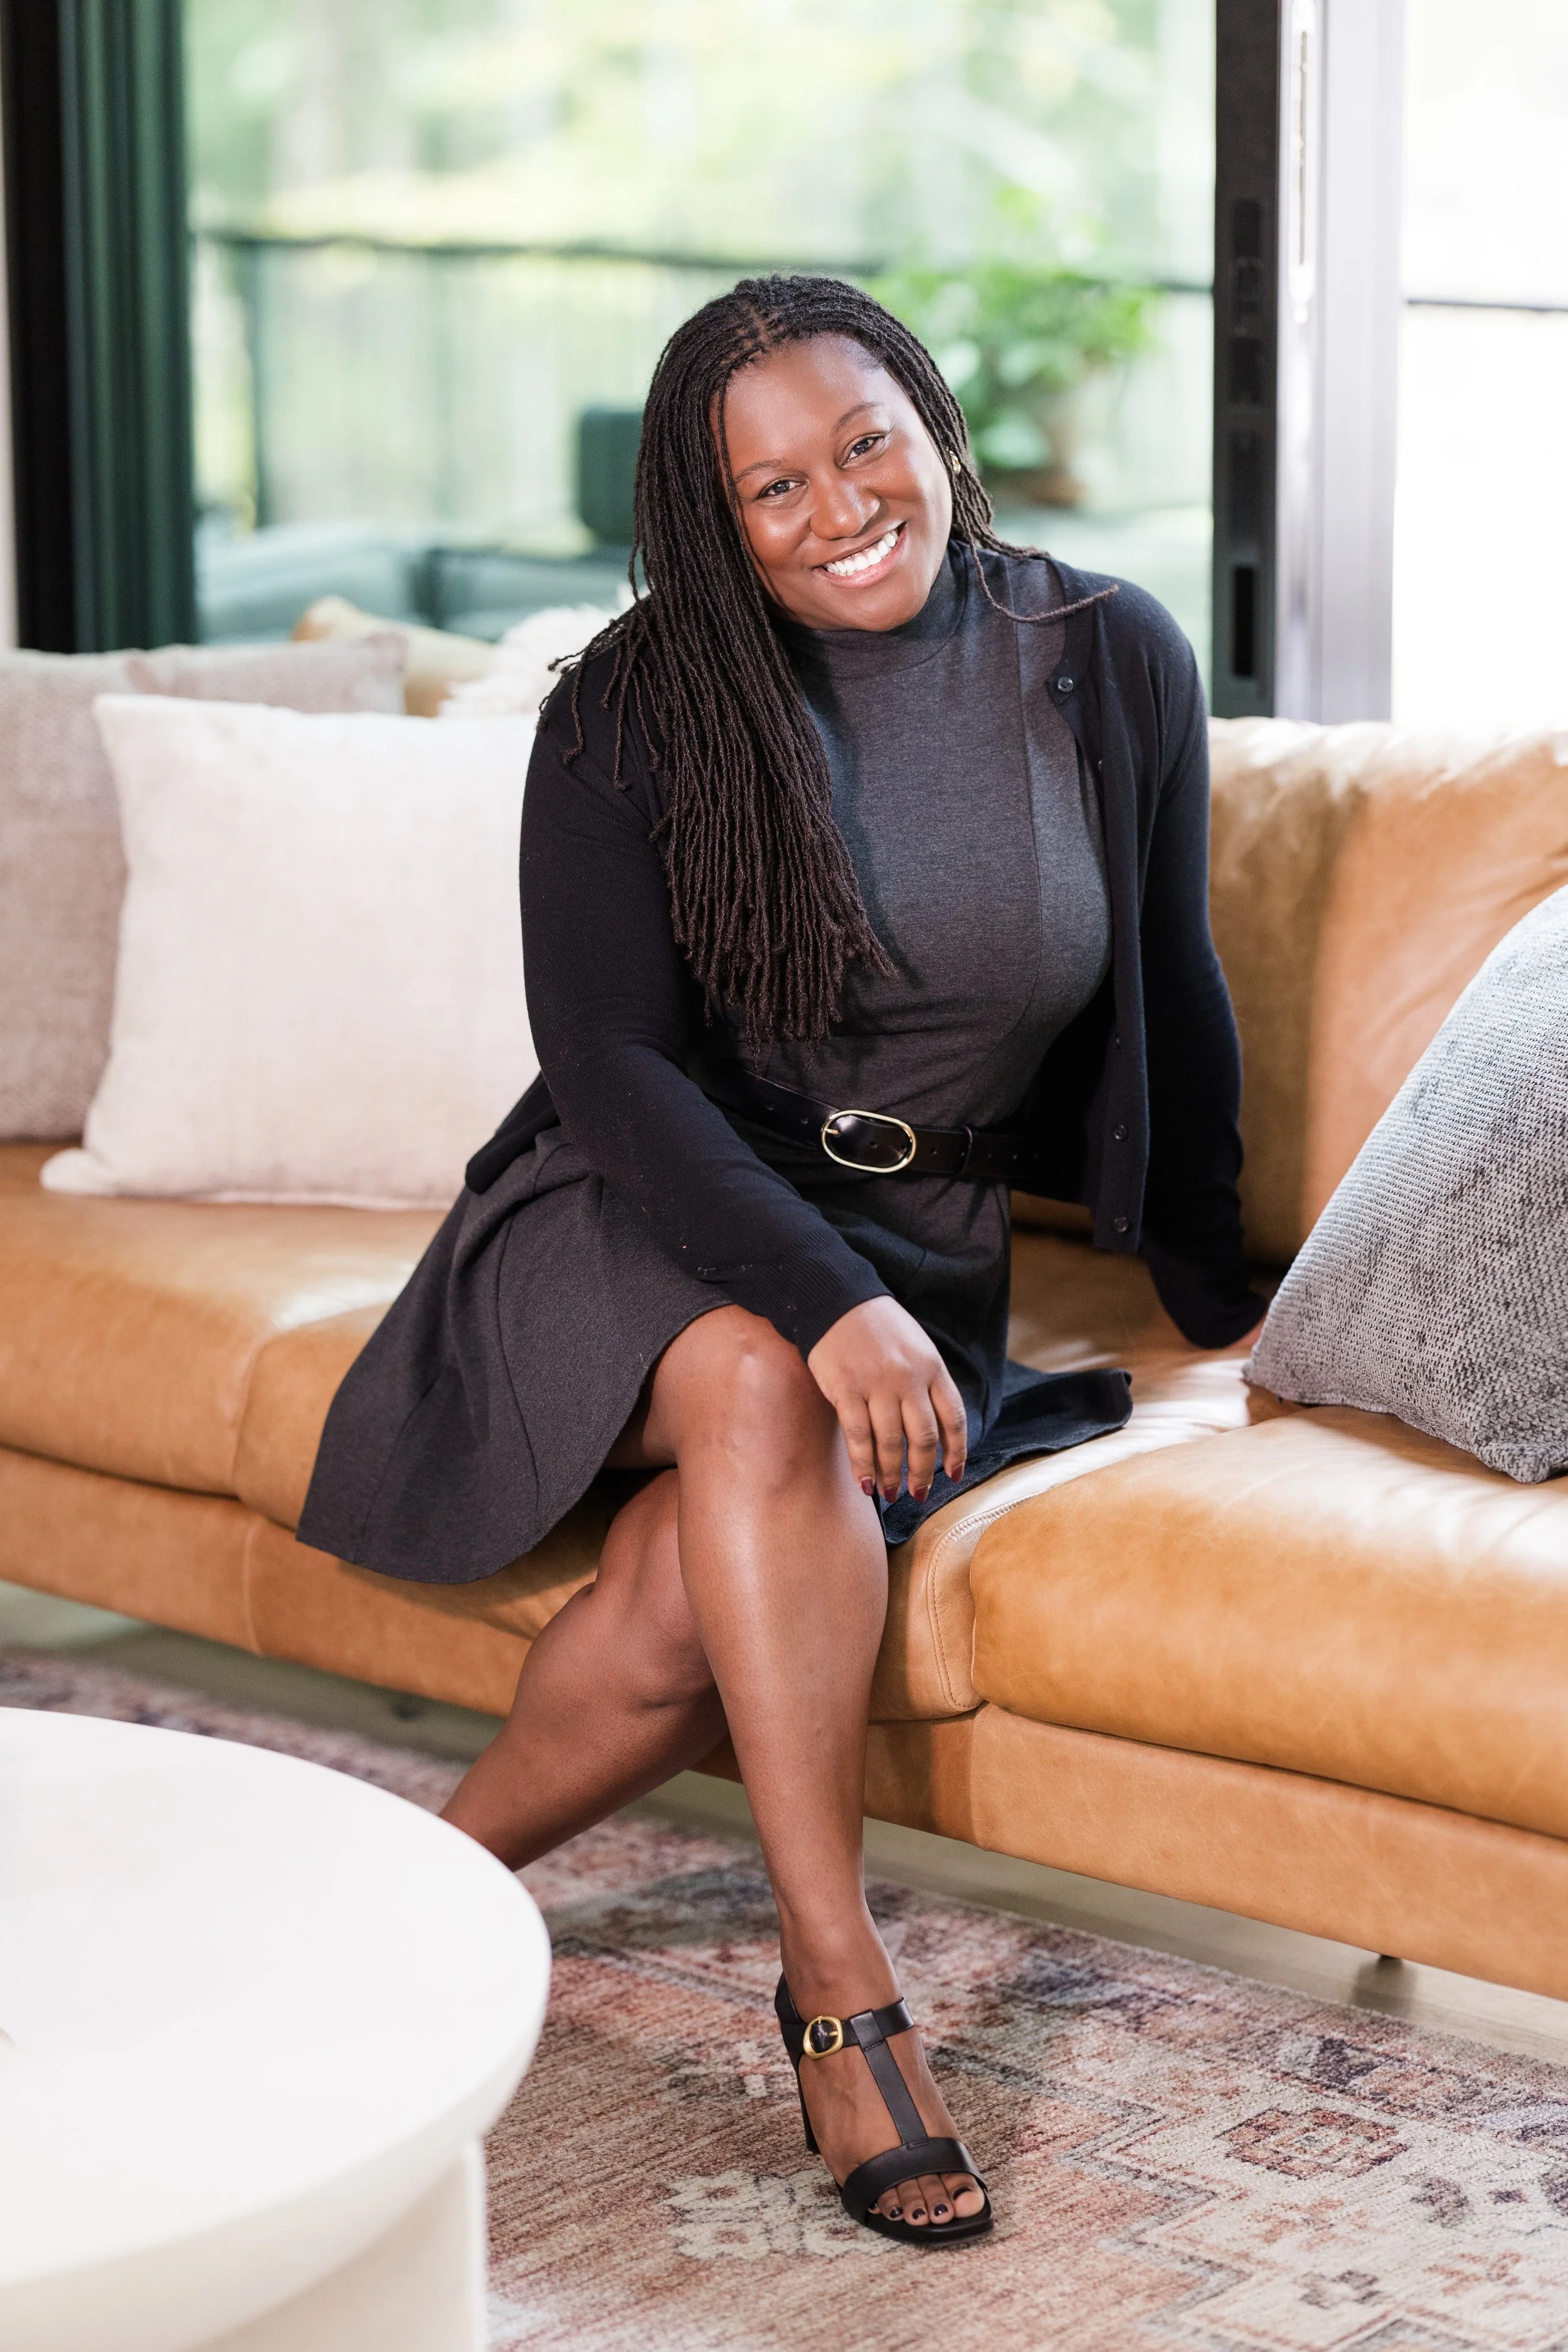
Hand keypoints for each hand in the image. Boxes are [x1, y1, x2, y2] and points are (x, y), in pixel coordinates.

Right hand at [806, 1297, 967, 1504]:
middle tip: (919, 1493)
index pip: (953, 1418)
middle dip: (923, 1473)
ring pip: (890, 1443)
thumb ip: (927, 1383)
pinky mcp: (846, 1389)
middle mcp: (908, 1378)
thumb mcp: (916, 1346)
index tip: (953, 1475)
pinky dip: (863, 1465)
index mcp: (932, 1367)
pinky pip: (858, 1436)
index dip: (956, 1452)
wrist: (836, 1298)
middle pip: (923, 1438)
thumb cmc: (878, 1326)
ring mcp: (877, 1384)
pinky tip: (864, 1483)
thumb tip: (934, 1431)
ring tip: (890, 1493)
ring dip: (891, 1475)